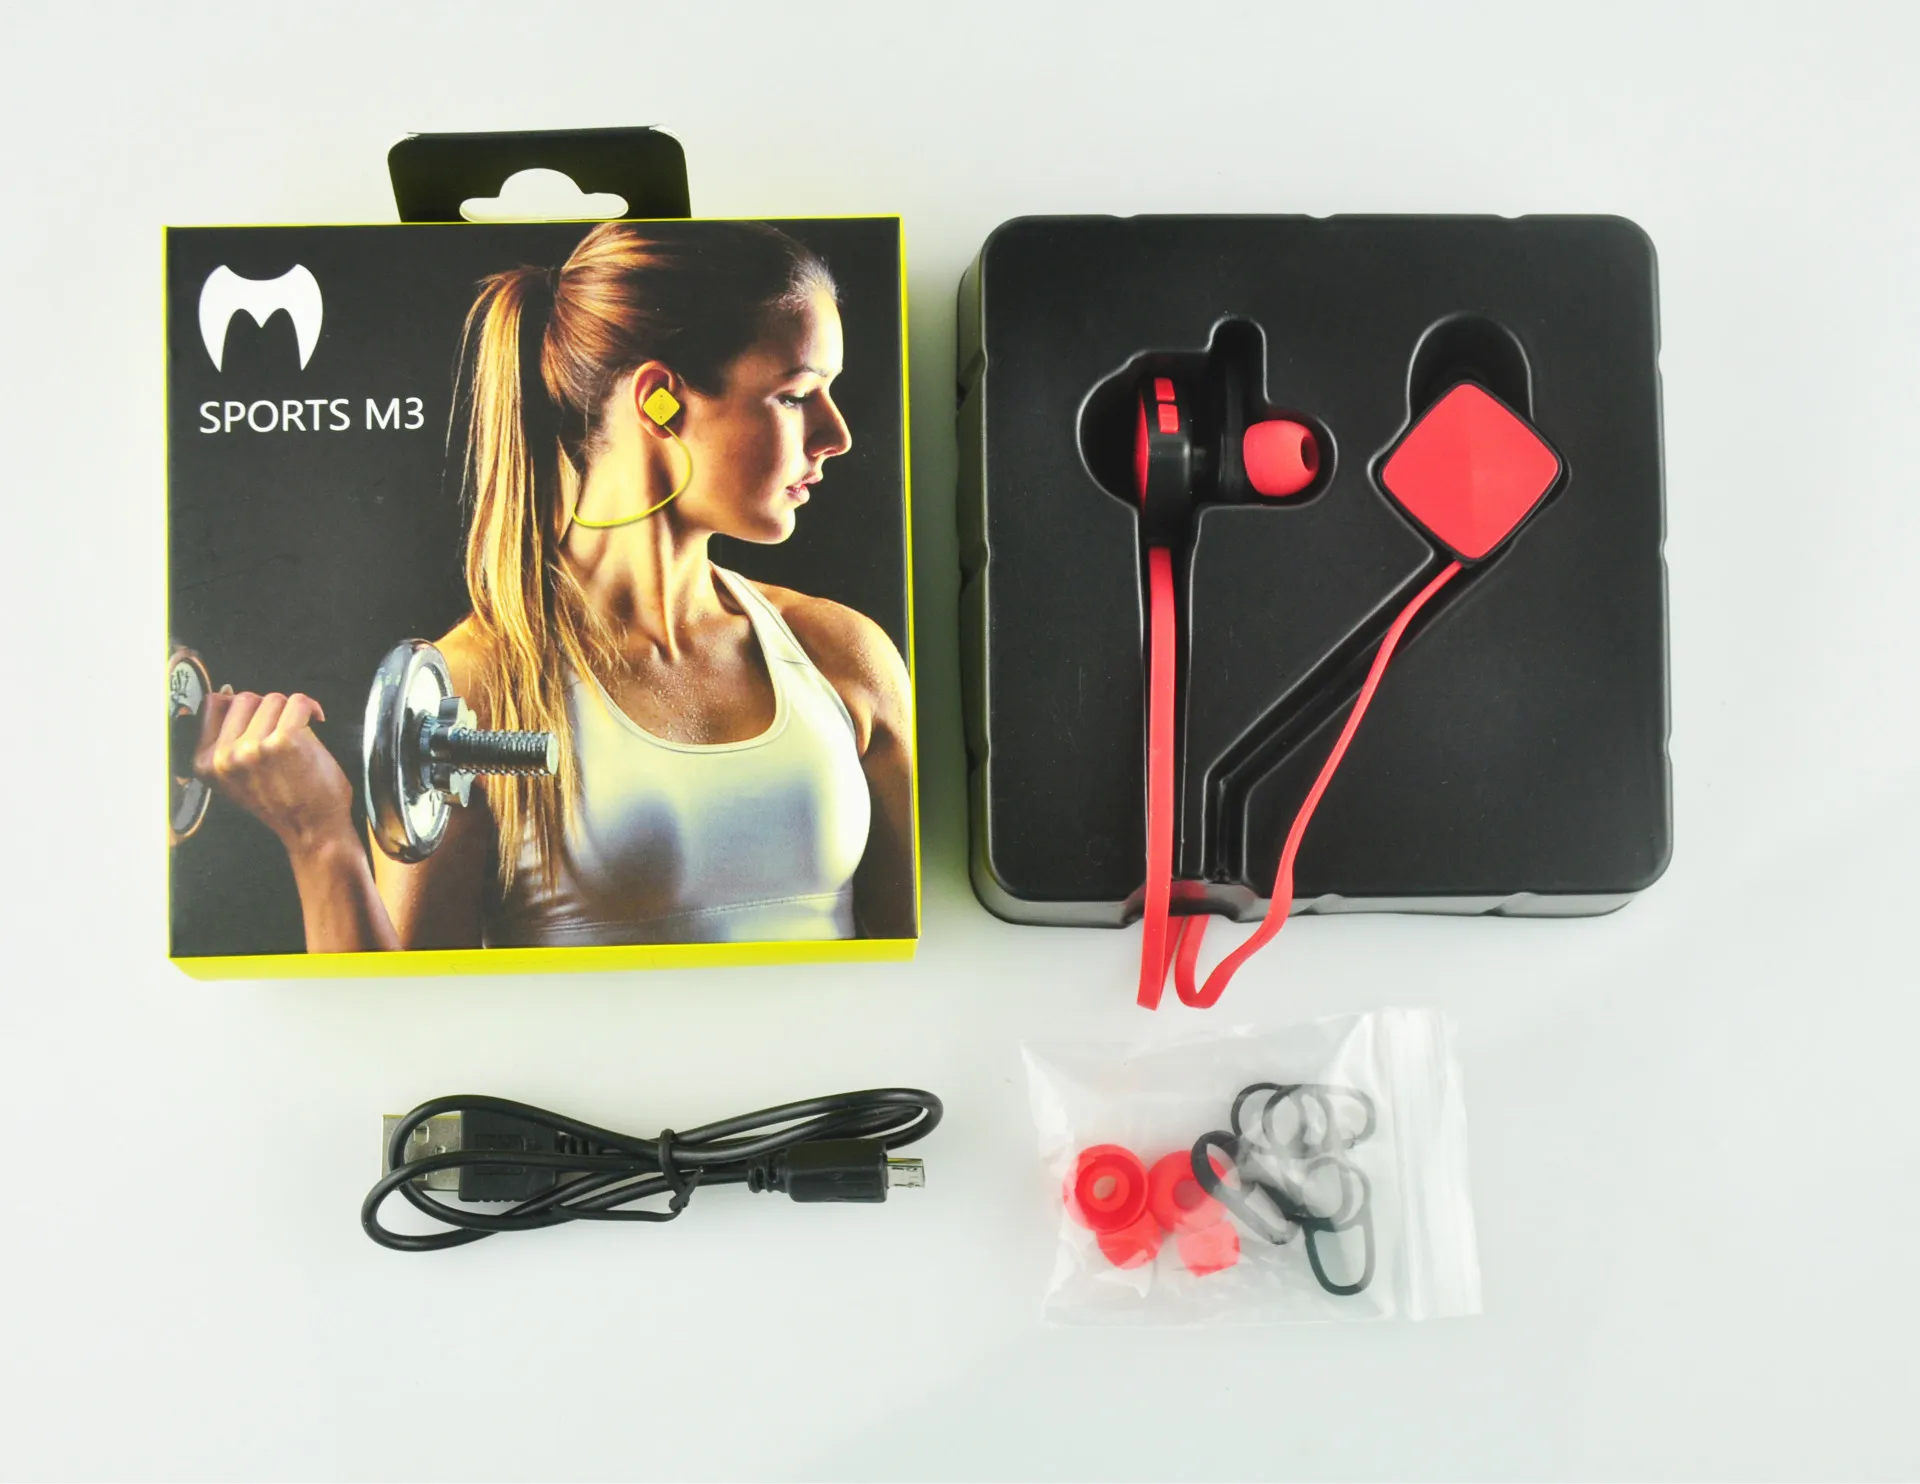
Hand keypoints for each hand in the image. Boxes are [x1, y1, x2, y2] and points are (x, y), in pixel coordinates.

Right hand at [195, 688, 354, 854]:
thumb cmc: (283, 804)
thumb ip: (224, 744)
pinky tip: (316, 721)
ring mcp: (253, 748)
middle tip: (283, 729)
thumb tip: (227, 696)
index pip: (212, 704)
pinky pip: (297, 701)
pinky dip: (310, 707)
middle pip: (244, 698)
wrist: (312, 831)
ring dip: (290, 712)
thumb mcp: (234, 780)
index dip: (240, 705)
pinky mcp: (284, 741)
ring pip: (272, 699)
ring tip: (299, 735)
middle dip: (268, 709)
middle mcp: (224, 756)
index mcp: (205, 763)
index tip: (259, 716)